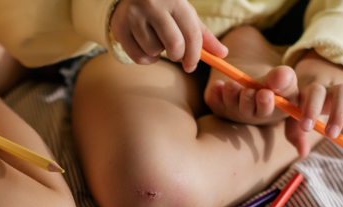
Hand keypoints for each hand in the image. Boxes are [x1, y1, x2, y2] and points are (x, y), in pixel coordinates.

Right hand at [110, 0, 226, 71]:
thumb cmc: (164, 7)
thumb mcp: (184, 14)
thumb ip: (202, 34)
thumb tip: (223, 54)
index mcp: (174, 0)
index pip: (191, 35)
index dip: (195, 55)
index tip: (192, 65)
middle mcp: (153, 5)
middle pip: (174, 45)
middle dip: (178, 56)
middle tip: (176, 54)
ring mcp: (134, 16)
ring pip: (154, 52)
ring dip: (159, 54)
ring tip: (157, 42)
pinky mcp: (120, 27)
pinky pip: (138, 57)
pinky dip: (146, 58)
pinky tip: (146, 47)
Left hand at [205, 65, 298, 124]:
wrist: (255, 79)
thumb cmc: (275, 83)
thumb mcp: (286, 81)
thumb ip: (286, 79)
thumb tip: (281, 76)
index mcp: (272, 112)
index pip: (269, 112)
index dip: (266, 105)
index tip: (265, 93)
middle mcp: (251, 115)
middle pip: (248, 111)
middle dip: (248, 101)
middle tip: (248, 92)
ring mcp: (234, 110)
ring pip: (230, 106)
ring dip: (230, 95)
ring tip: (231, 85)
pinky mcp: (219, 104)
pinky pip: (214, 102)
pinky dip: (214, 94)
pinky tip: (217, 85)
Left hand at [286, 50, 342, 156]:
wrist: (323, 73)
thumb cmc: (308, 100)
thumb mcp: (297, 113)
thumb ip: (294, 132)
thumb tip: (302, 153)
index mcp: (315, 88)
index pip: (314, 91)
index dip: (311, 107)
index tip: (307, 127)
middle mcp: (336, 86)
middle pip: (342, 91)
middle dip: (339, 113)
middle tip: (331, 135)